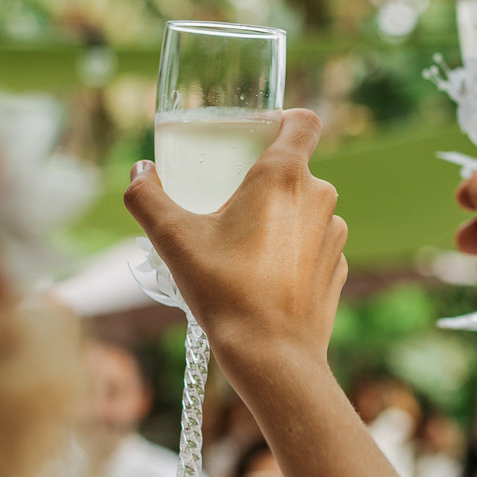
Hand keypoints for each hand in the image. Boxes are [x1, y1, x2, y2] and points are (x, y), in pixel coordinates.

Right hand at [124, 110, 347, 383]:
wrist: (271, 355)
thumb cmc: (224, 290)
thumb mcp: (172, 239)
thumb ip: (147, 197)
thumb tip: (139, 172)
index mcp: (283, 176)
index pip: (303, 121)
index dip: (283, 120)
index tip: (259, 136)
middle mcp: (319, 196)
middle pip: (295, 169)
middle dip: (263, 182)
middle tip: (228, 206)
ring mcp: (334, 234)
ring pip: (305, 209)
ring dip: (279, 219)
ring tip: (242, 250)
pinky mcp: (338, 267)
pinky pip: (313, 245)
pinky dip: (292, 252)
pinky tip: (263, 278)